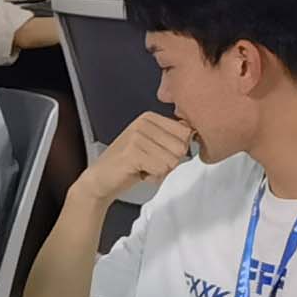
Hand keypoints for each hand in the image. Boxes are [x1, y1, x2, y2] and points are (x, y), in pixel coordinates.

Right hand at [78, 111, 198, 203]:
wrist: (101, 179)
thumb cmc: (130, 165)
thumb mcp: (154, 145)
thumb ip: (173, 138)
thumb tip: (195, 135)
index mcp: (151, 117)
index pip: (186, 132)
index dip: (177, 151)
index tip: (159, 154)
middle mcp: (144, 122)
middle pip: (181, 147)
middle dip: (170, 162)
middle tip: (150, 163)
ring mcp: (137, 136)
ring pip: (172, 160)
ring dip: (160, 171)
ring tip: (143, 167)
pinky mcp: (132, 152)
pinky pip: (161, 169)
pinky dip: (152, 177)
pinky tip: (139, 173)